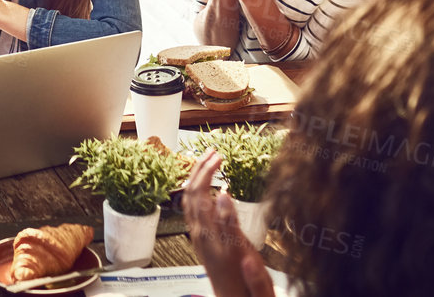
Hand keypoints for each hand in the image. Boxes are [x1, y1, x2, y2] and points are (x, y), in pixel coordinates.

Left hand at [181, 151, 274, 296]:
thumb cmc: (244, 280)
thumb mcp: (244, 251)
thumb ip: (232, 222)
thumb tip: (222, 194)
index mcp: (208, 232)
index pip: (200, 193)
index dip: (207, 171)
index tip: (218, 156)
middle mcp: (199, 233)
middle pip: (191, 193)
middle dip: (199, 169)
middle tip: (213, 152)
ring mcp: (198, 237)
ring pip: (189, 201)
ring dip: (196, 179)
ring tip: (209, 163)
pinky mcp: (201, 242)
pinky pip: (192, 211)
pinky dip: (197, 193)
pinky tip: (207, 189)